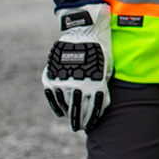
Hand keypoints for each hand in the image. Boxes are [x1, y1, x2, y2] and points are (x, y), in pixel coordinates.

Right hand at [42, 3, 113, 131]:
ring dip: (69, 115)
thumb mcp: (106, 67)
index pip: (93, 108)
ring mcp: (63, 82)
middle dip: (78, 122)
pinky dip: (56, 106)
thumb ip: (102, 85)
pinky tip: (61, 112)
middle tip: (78, 128)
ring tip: (71, 122)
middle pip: (78, 111)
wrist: (83, 30)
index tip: (90, 126)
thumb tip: (101, 103)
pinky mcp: (52, 77)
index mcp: (95, 84)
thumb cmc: (99, 48)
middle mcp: (78, 86)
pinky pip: (52, 97)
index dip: (92, 119)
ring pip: (65, 105)